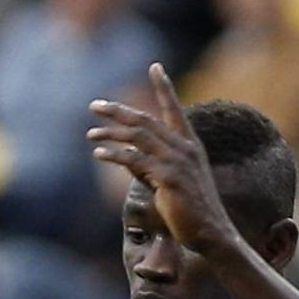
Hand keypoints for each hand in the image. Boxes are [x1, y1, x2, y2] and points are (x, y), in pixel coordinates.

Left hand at [88, 65, 235, 255]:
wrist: (209, 232)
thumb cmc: (187, 209)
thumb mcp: (166, 180)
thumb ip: (148, 164)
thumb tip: (124, 154)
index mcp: (189, 144)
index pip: (174, 109)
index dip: (164, 87)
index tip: (155, 66)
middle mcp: (185, 148)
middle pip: (147, 120)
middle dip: (119, 111)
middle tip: (94, 105)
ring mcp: (178, 161)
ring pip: (139, 137)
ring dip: (111, 132)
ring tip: (89, 132)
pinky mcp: (169, 178)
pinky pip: (137, 160)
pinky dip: (116, 154)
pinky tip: (98, 153)